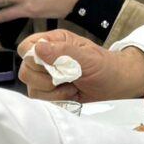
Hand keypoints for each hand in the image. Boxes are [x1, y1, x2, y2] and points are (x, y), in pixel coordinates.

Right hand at [18, 30, 143, 102]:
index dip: (34, 59)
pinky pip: (41, 101)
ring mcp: (47, 78)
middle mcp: (47, 59)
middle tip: (68, 78)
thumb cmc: (106, 67)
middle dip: (47, 79)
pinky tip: (71, 96)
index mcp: (53, 43)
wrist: (118, 87)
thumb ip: (63, 52)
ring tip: (73, 87)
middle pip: (26, 71)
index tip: (53, 66)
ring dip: (54, 92)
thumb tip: (39, 49)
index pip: (26, 48)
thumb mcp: (88, 57)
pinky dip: (57, 101)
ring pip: (31, 89)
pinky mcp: (50, 94)